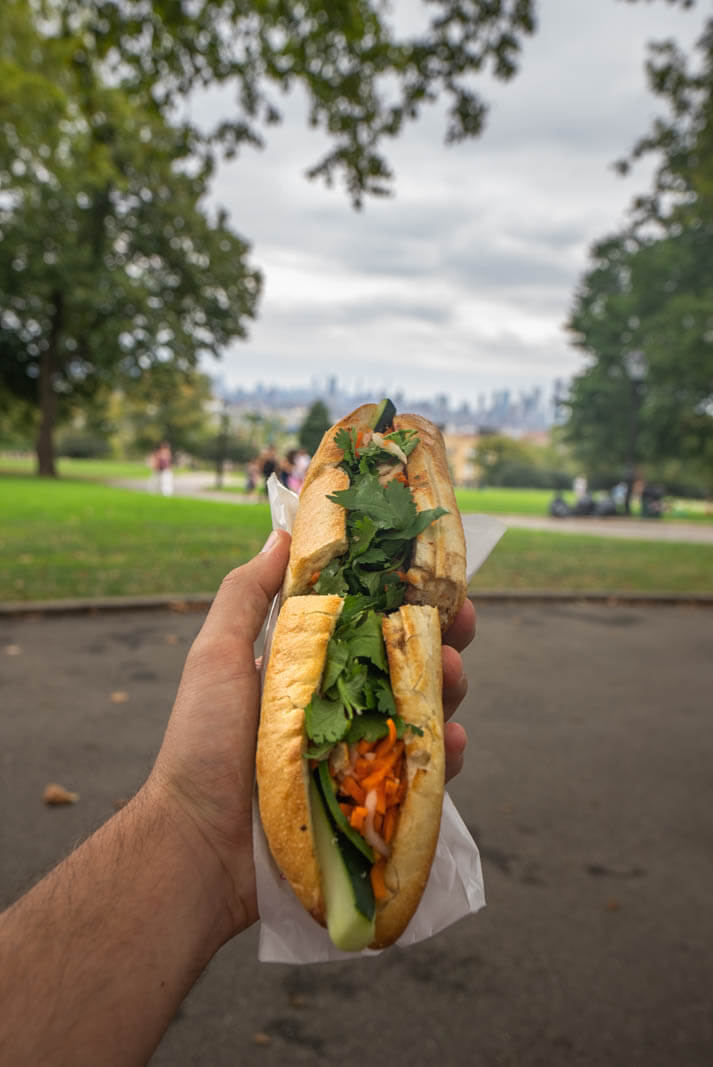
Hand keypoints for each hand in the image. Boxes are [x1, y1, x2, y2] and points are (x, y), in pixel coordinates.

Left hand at [149, 531, 474, 937]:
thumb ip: (245, 594)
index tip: (428, 570)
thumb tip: (281, 532)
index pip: (370, 622)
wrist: (200, 843)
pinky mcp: (379, 802)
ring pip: (427, 711)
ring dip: (450, 686)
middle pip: (409, 662)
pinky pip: (426, 775)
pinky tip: (450, 740)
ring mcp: (366, 753)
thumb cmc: (202, 743)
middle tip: (458, 617)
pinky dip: (445, 756)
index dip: (403, 595)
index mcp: (313, 666)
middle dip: (442, 635)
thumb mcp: (217, 656)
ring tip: (453, 671)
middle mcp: (345, 704)